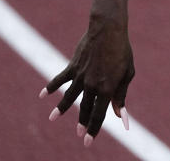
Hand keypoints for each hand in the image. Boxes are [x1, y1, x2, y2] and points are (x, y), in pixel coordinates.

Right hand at [39, 17, 133, 145]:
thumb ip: (121, 95)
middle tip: (79, 134)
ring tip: (52, 119)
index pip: (100, 114)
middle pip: (85, 108)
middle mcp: (92, 85)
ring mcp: (81, 76)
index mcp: (108, 88)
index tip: (87, 141)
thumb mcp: (127, 73)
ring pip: (69, 97)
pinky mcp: (73, 66)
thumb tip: (118, 115)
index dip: (94, 129)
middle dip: (82, 122)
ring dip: (61, 109)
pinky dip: (51, 86)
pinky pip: (60, 78)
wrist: (108, 30)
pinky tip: (42, 95)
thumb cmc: (122, 51)